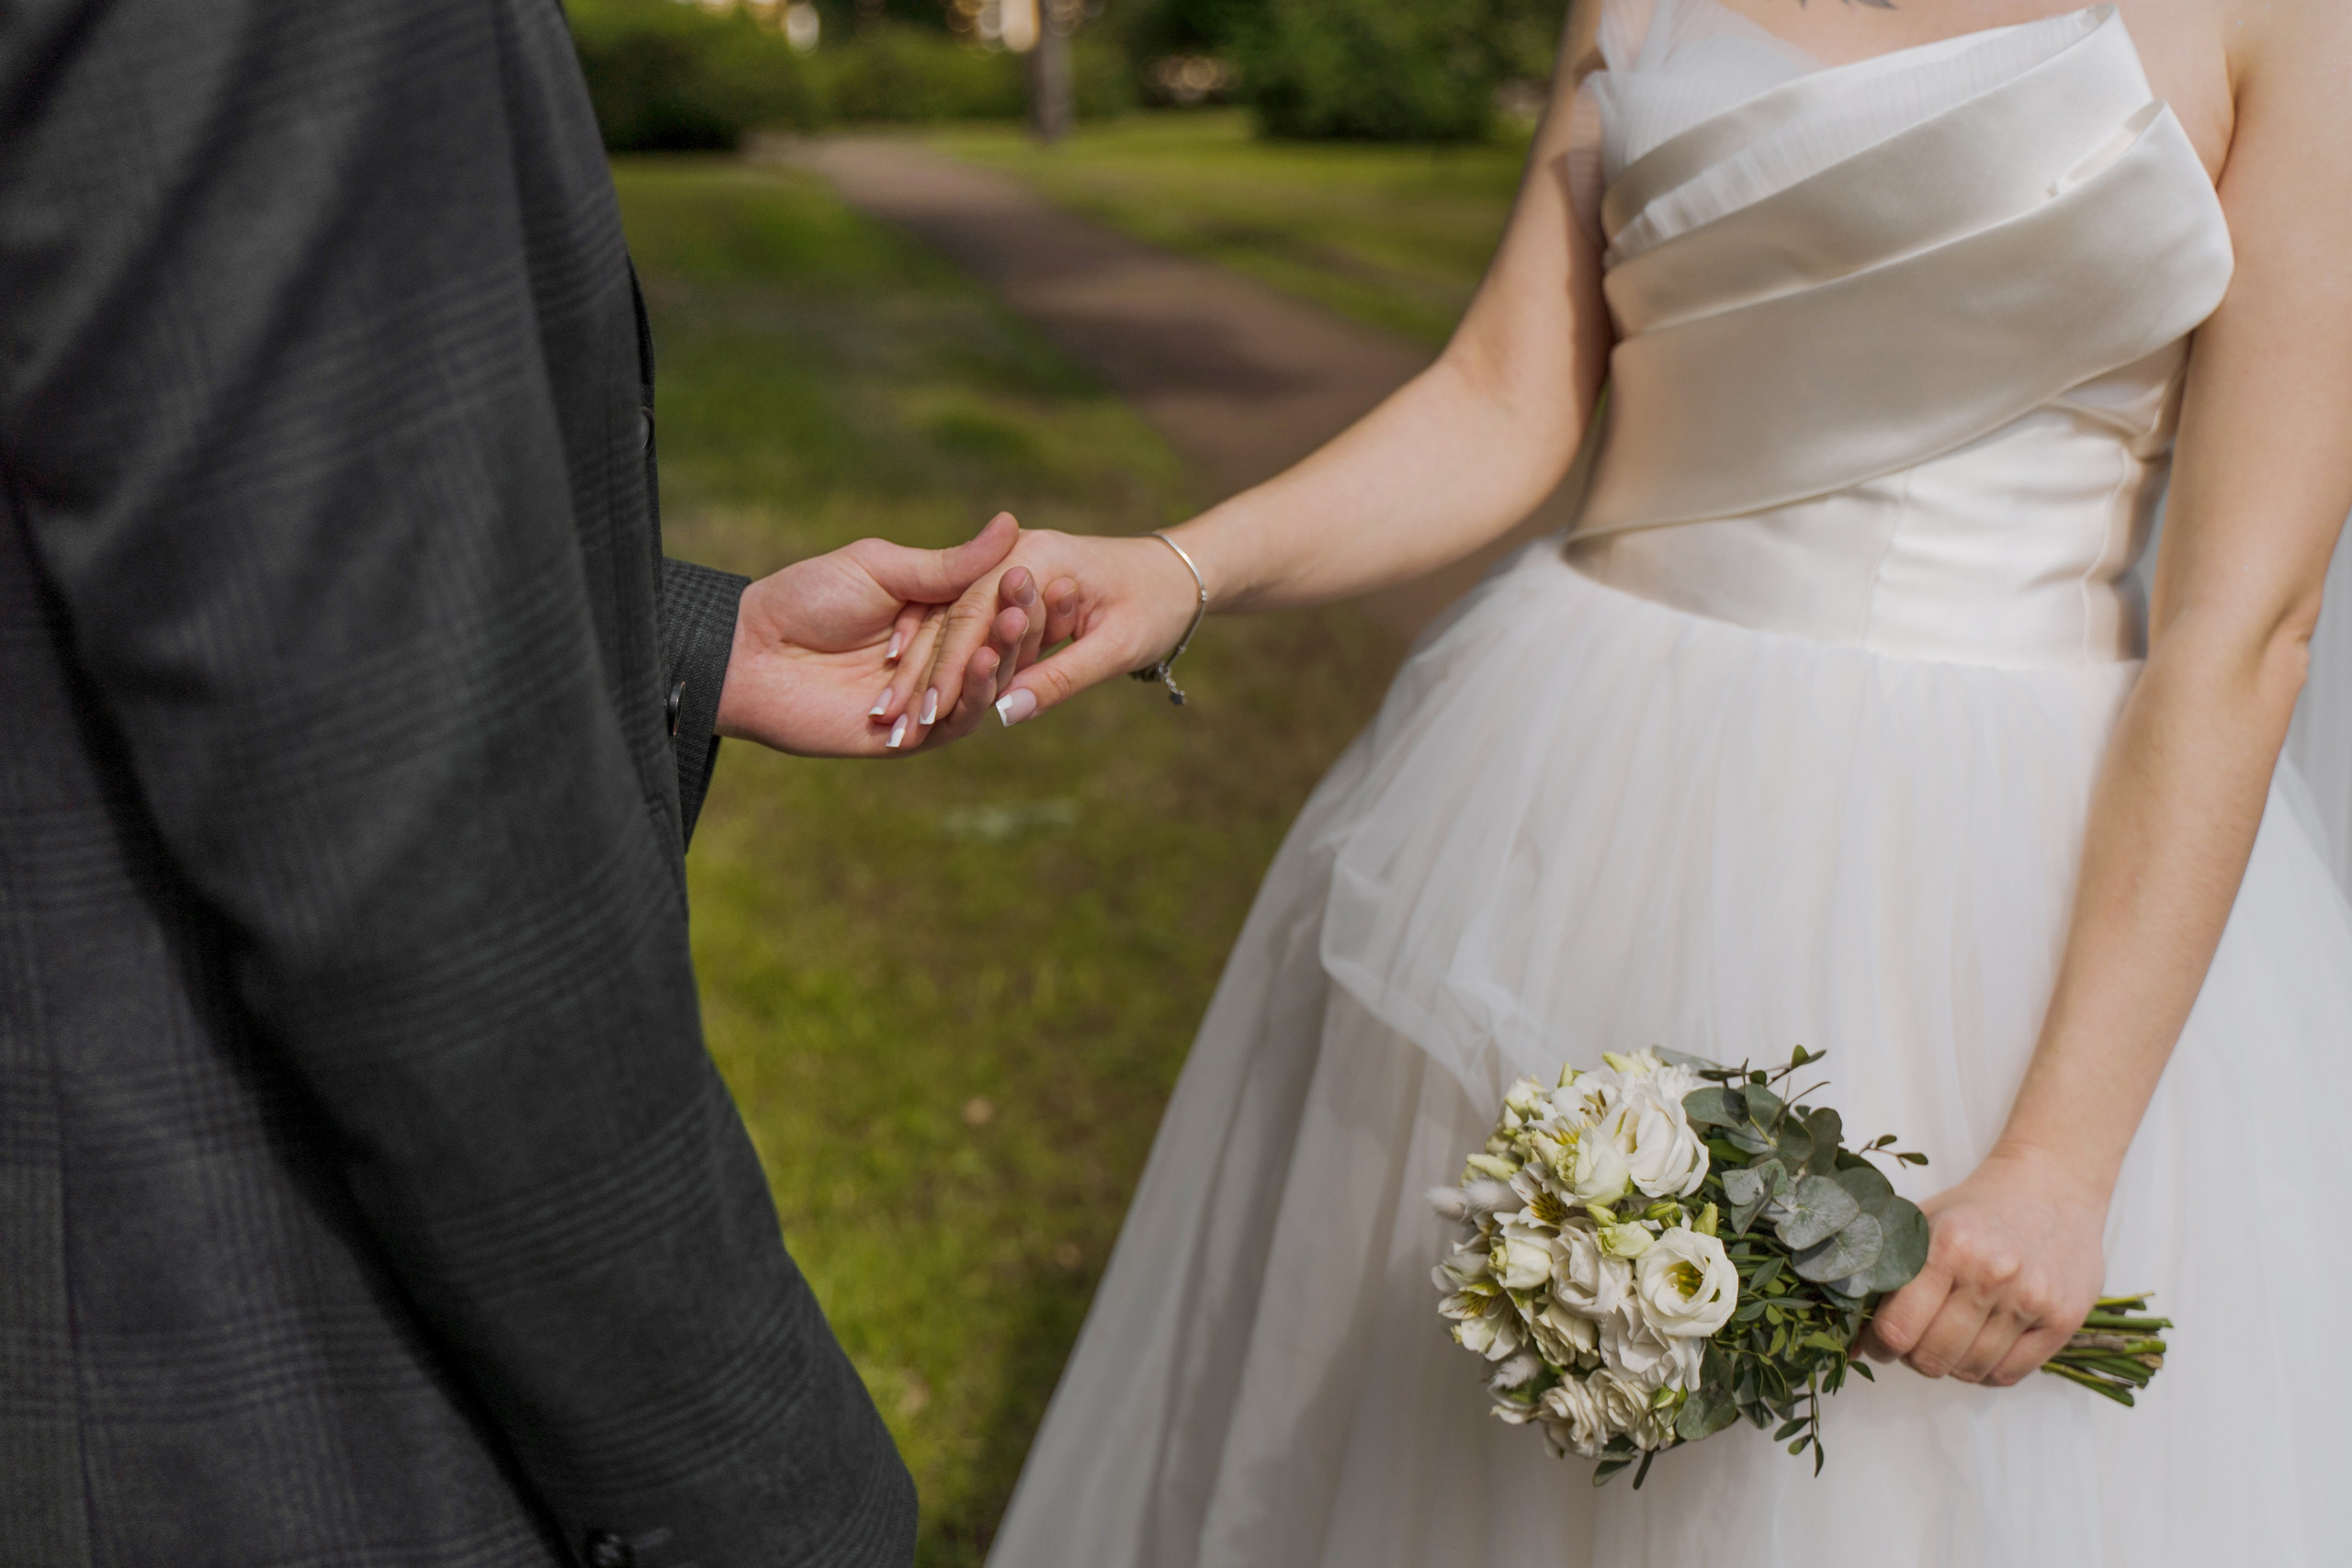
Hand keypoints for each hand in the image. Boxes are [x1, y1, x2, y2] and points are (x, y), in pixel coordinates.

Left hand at [713, 514, 1038, 757]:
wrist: (752, 654)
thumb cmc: (807, 599)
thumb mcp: (881, 568)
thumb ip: (948, 564)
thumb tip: (1010, 524)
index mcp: (934, 614)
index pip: (990, 605)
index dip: (1019, 592)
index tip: (1047, 572)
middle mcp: (938, 658)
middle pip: (994, 645)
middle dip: (1019, 623)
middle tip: (1040, 599)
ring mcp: (928, 699)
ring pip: (983, 685)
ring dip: (1002, 657)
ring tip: (1014, 627)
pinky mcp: (915, 736)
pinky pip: (956, 721)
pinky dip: (974, 695)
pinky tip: (983, 664)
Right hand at [901, 529, 1206, 729]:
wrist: (1177, 575)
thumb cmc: (1155, 608)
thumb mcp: (1114, 647)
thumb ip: (1059, 679)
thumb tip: (1003, 715)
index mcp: (1035, 555)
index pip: (974, 617)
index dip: (947, 670)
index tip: (925, 717)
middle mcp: (1011, 552)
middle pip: (952, 618)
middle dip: (922, 673)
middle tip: (890, 725)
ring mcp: (1005, 565)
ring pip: (952, 622)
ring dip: (922, 669)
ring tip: (891, 719)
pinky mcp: (1007, 584)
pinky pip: (965, 622)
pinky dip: (940, 657)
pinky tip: (913, 693)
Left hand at [1862, 1143, 2108, 1386]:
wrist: (2051, 1186)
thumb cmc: (1975, 1210)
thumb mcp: (1921, 1223)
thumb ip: (1881, 1273)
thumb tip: (1848, 1341)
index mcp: (1948, 1246)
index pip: (1898, 1329)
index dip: (1878, 1345)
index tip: (1877, 1342)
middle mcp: (1992, 1274)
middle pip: (1932, 1357)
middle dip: (1911, 1357)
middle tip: (1913, 1340)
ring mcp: (2032, 1299)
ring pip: (1969, 1370)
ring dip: (1949, 1365)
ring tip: (1947, 1337)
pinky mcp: (2063, 1319)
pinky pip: (2007, 1375)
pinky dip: (1984, 1371)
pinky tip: (1979, 1345)